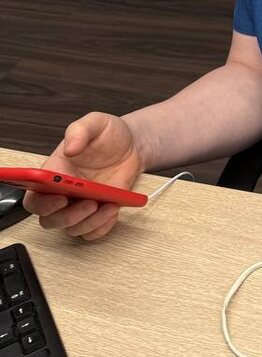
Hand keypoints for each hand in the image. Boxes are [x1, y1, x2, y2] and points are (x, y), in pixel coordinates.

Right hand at [23, 112, 144, 241]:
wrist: (132, 145)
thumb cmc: (108, 135)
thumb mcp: (96, 123)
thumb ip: (80, 131)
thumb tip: (70, 149)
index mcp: (55, 174)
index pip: (34, 198)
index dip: (42, 204)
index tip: (61, 198)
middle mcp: (63, 194)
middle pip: (51, 220)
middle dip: (68, 217)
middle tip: (90, 203)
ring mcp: (80, 206)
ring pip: (72, 229)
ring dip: (89, 222)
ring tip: (108, 205)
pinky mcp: (97, 214)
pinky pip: (92, 233)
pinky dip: (101, 228)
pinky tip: (113, 211)